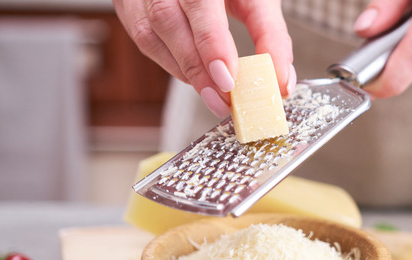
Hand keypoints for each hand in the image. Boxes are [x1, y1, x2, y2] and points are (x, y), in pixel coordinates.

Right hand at [113, 0, 295, 116]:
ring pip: (152, 33)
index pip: (201, 3)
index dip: (212, 42)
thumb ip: (269, 33)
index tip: (228, 78)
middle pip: (169, 19)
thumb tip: (281, 80)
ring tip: (215, 96)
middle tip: (224, 99)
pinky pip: (145, 39)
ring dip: (186, 70)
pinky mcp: (130, 5)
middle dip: (199, 66)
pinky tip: (195, 76)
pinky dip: (172, 63)